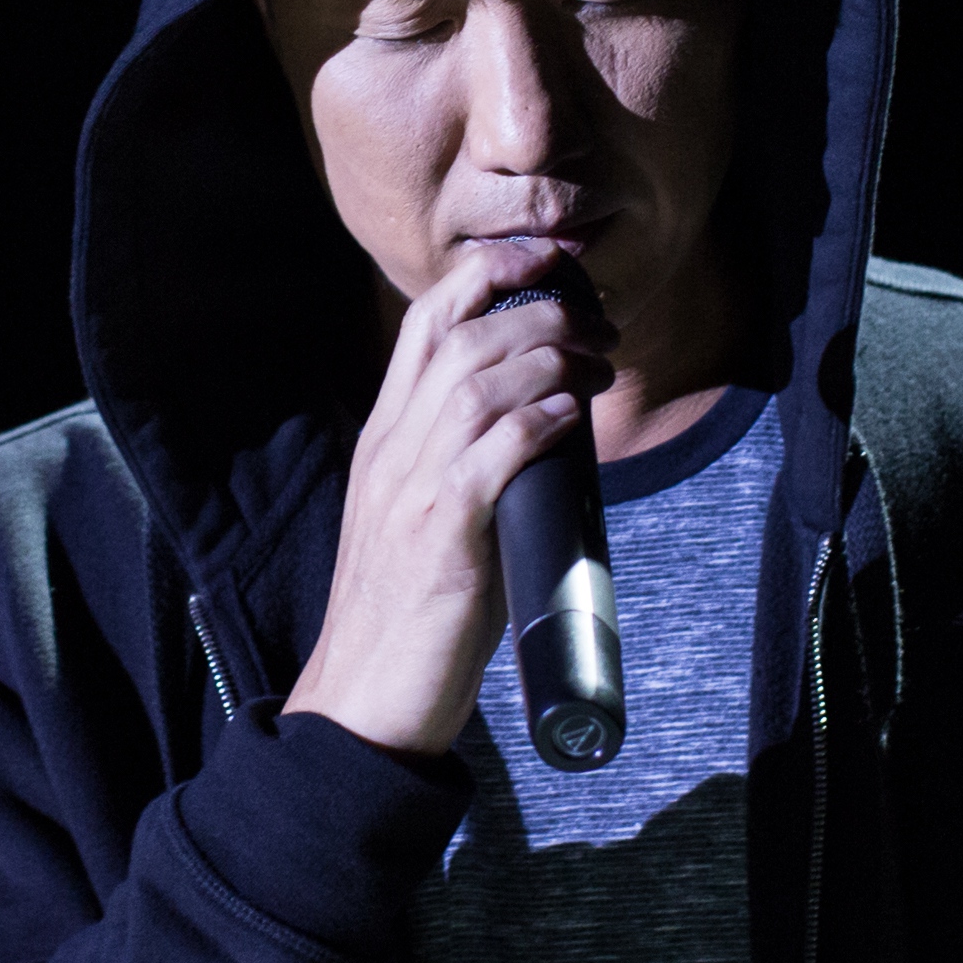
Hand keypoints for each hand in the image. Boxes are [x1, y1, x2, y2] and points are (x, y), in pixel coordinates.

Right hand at [280, 238, 608, 756]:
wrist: (362, 697)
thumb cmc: (406, 614)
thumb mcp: (418, 515)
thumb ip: (458, 464)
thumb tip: (539, 426)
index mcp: (383, 439)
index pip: (424, 323)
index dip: (487, 275)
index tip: (546, 264)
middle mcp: (391, 450)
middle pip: (461, 336)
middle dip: (540, 310)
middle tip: (599, 325)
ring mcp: (412, 489)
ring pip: (477, 381)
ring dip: (550, 357)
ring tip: (600, 364)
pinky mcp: (443, 534)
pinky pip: (493, 451)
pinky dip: (538, 419)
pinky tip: (570, 414)